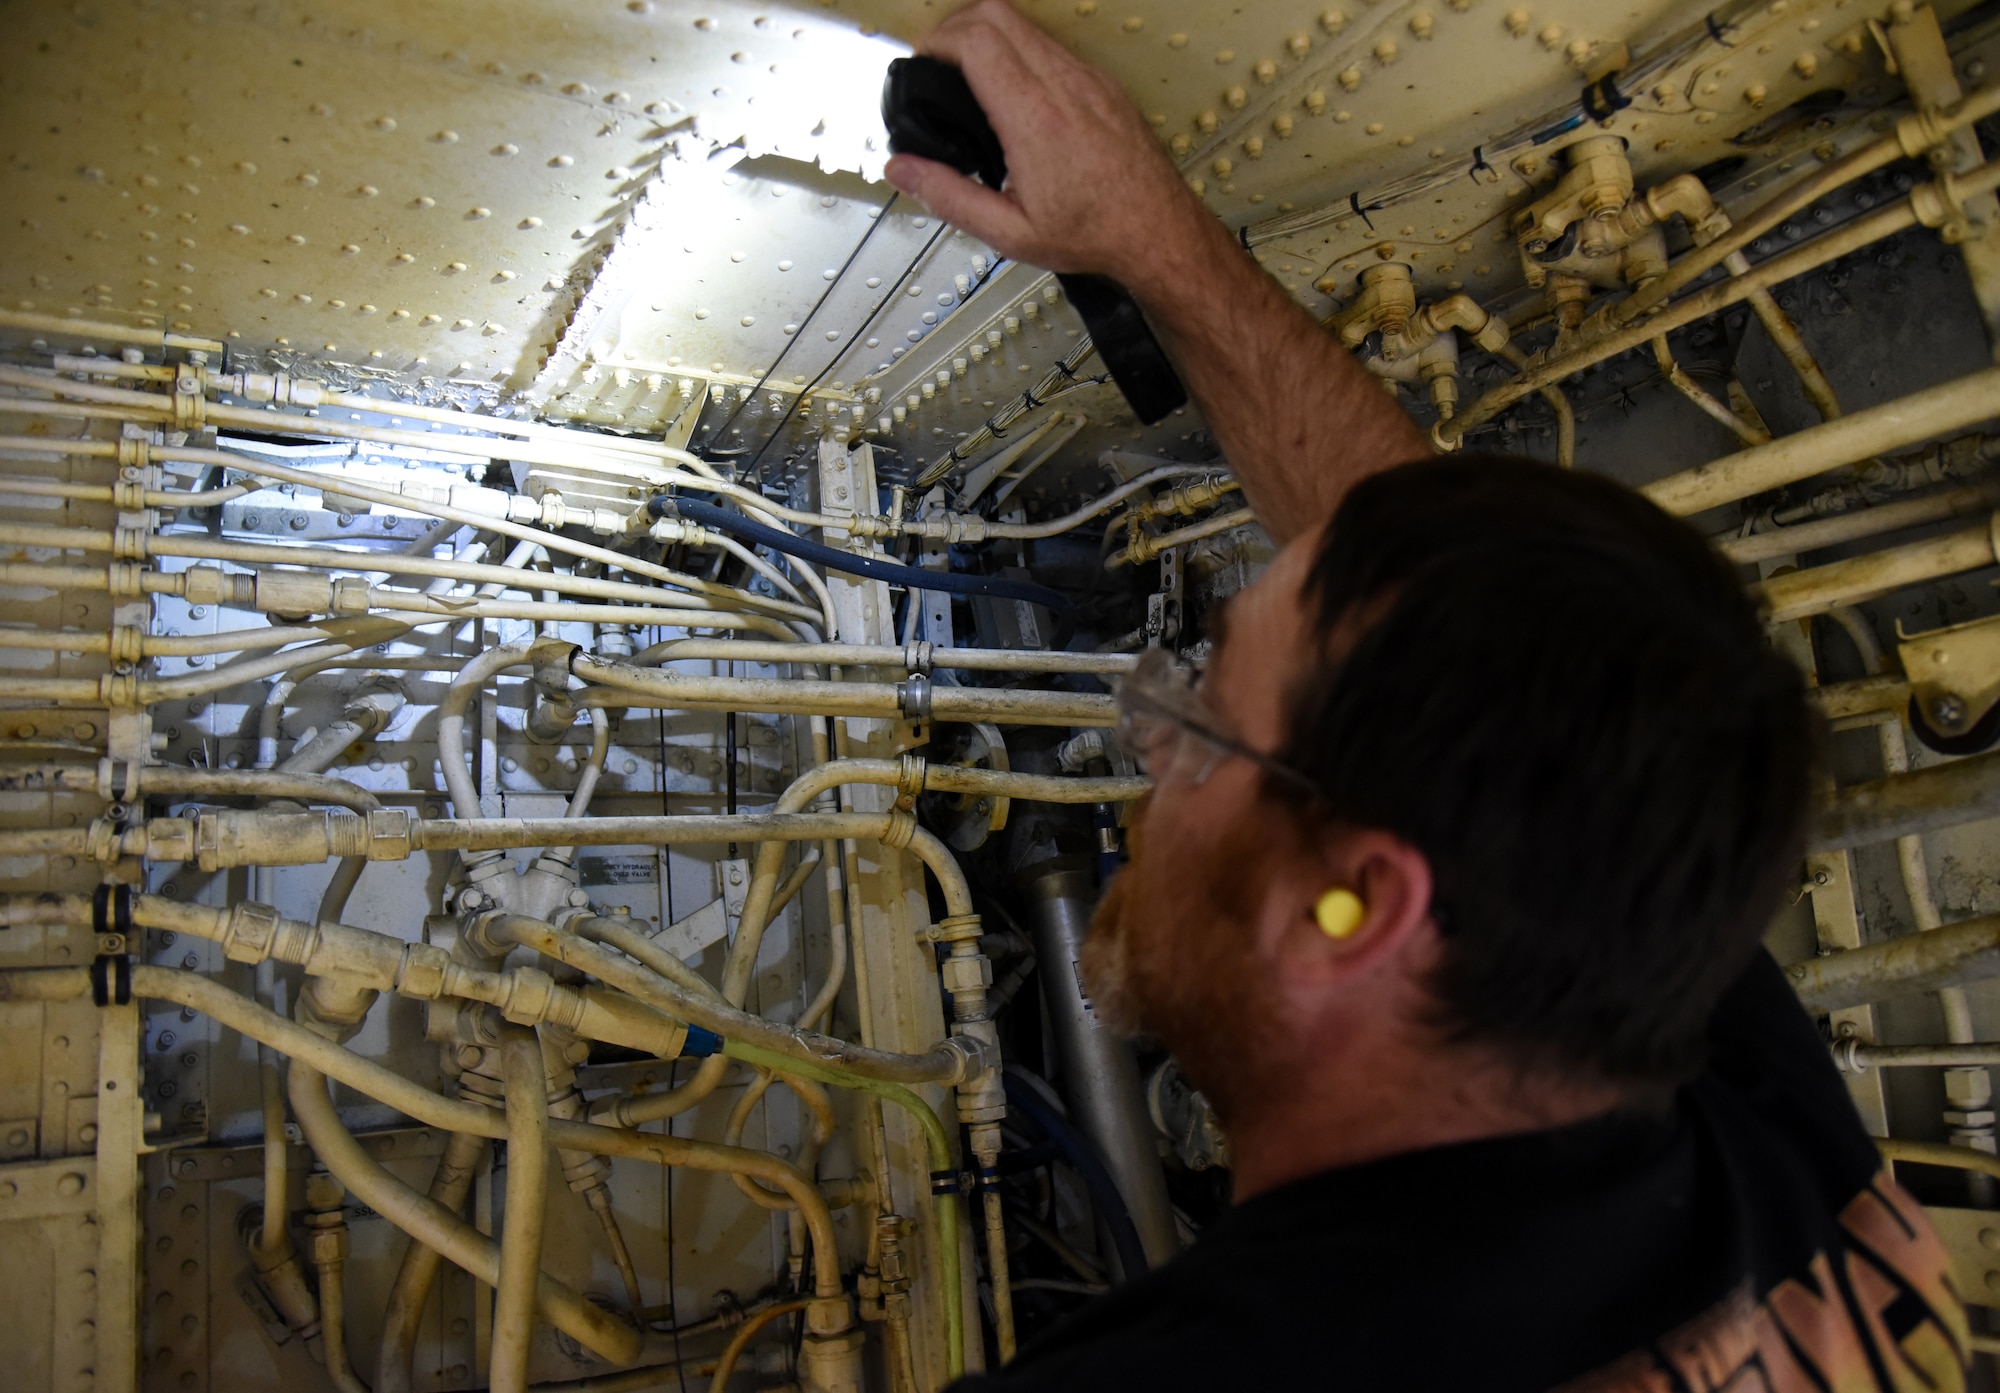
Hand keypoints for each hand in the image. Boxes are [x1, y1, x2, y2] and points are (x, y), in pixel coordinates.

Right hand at [883, 0, 1206, 294]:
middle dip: (954, 27)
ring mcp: (1087, 78)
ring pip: (1024, 24)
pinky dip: (1020, 51)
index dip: (936, 43)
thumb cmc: (1095, 233)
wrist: (1157, 230)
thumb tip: (902, 170)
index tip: (921, 65)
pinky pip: (1051, 45)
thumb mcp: (1009, 232)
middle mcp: (1063, 86)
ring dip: (988, 35)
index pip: (975, 42)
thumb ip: (949, 197)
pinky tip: (1010, 89)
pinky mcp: (1101, 82)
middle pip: (995, 14)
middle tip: (937, 62)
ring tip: (968, 74)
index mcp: (1034, 119)